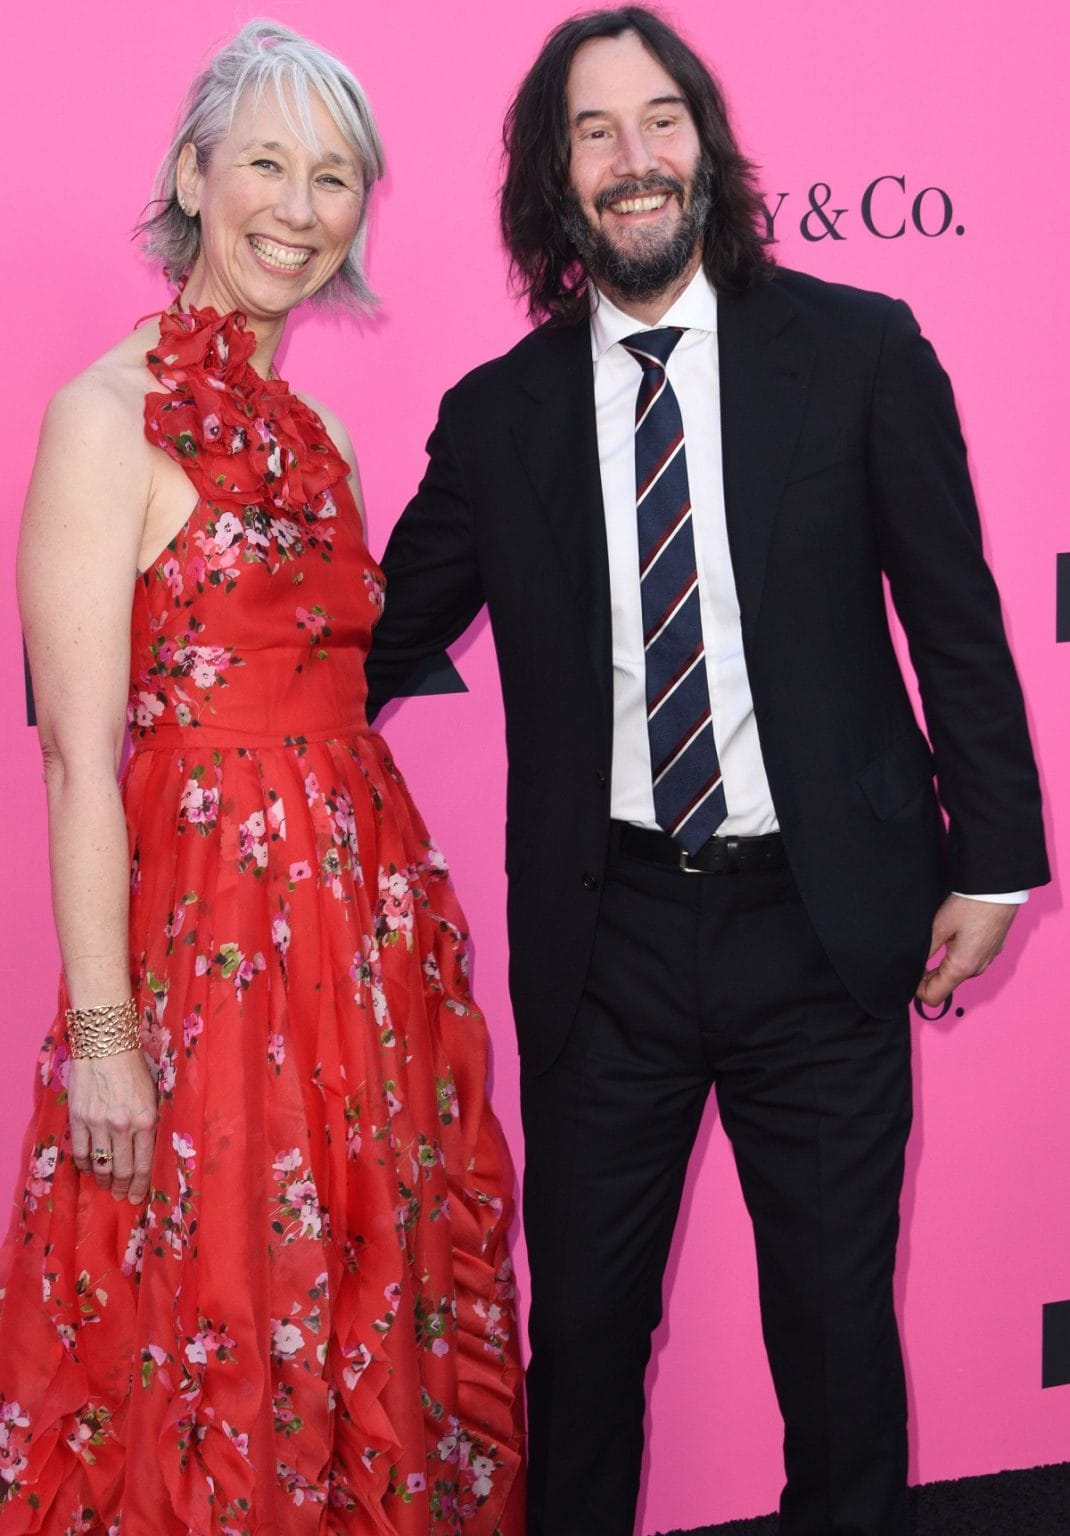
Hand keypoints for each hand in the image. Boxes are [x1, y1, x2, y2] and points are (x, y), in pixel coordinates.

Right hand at [69, 1049, 157, 1203]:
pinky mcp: (78, 1119)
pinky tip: (90, 1169)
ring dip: (104, 1181)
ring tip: (107, 1185)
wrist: (106, 1047)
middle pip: (122, 1170)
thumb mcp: (153, 1095)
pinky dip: (85, 1166)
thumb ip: (149, 1123)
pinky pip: (80, 1153)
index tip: (137, 1198)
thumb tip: (148, 1152)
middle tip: (122, 1196)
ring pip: (100, 1165)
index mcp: (146, 1120)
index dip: (140, 1186)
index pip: (143, 1165)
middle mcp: (123, 1125)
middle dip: (123, 1189)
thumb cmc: (134, 1068)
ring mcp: (98, 1123)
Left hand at [915, 895, 1018, 1007]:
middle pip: (945, 985)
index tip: (908, 970)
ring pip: (957, 972)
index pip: (933, 997)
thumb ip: (924, 951)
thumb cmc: (972, 904)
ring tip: (935, 940)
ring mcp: (986, 959)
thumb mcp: (939, 926)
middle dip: (927, 975)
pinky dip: (956, 955)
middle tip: (917, 952)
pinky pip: (969, 960)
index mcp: (962, 967)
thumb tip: (911, 966)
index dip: (915, 988)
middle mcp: (977, 968)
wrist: (999, 888)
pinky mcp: (991, 949)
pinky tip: (952, 935)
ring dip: (942, 964)